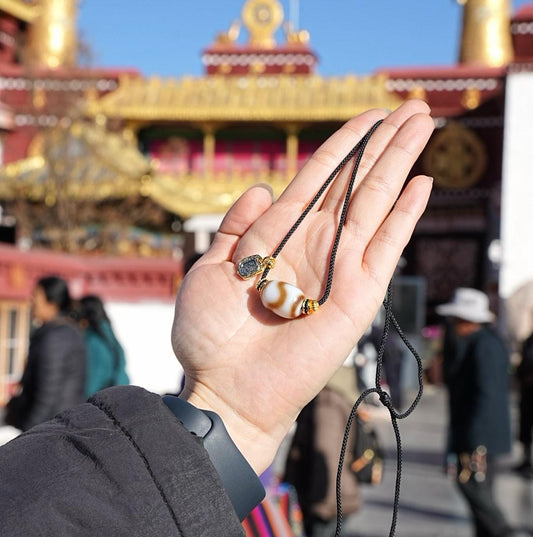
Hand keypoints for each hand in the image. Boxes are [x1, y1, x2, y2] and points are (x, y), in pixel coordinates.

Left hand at [172, 100, 433, 472]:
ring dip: (400, 163)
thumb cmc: (211, 335)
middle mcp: (314, 245)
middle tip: (412, 106)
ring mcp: (339, 268)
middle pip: (355, 183)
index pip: (319, 179)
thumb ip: (235, 226)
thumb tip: (262, 187)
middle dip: (384, 144)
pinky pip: (386, 248)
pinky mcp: (358, 296)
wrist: (224, 388)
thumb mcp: (210, 268)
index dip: (344, 146)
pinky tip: (423, 185)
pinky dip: (405, 217)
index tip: (369, 116)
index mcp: (279, 235)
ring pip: (376, 203)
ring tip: (423, 124)